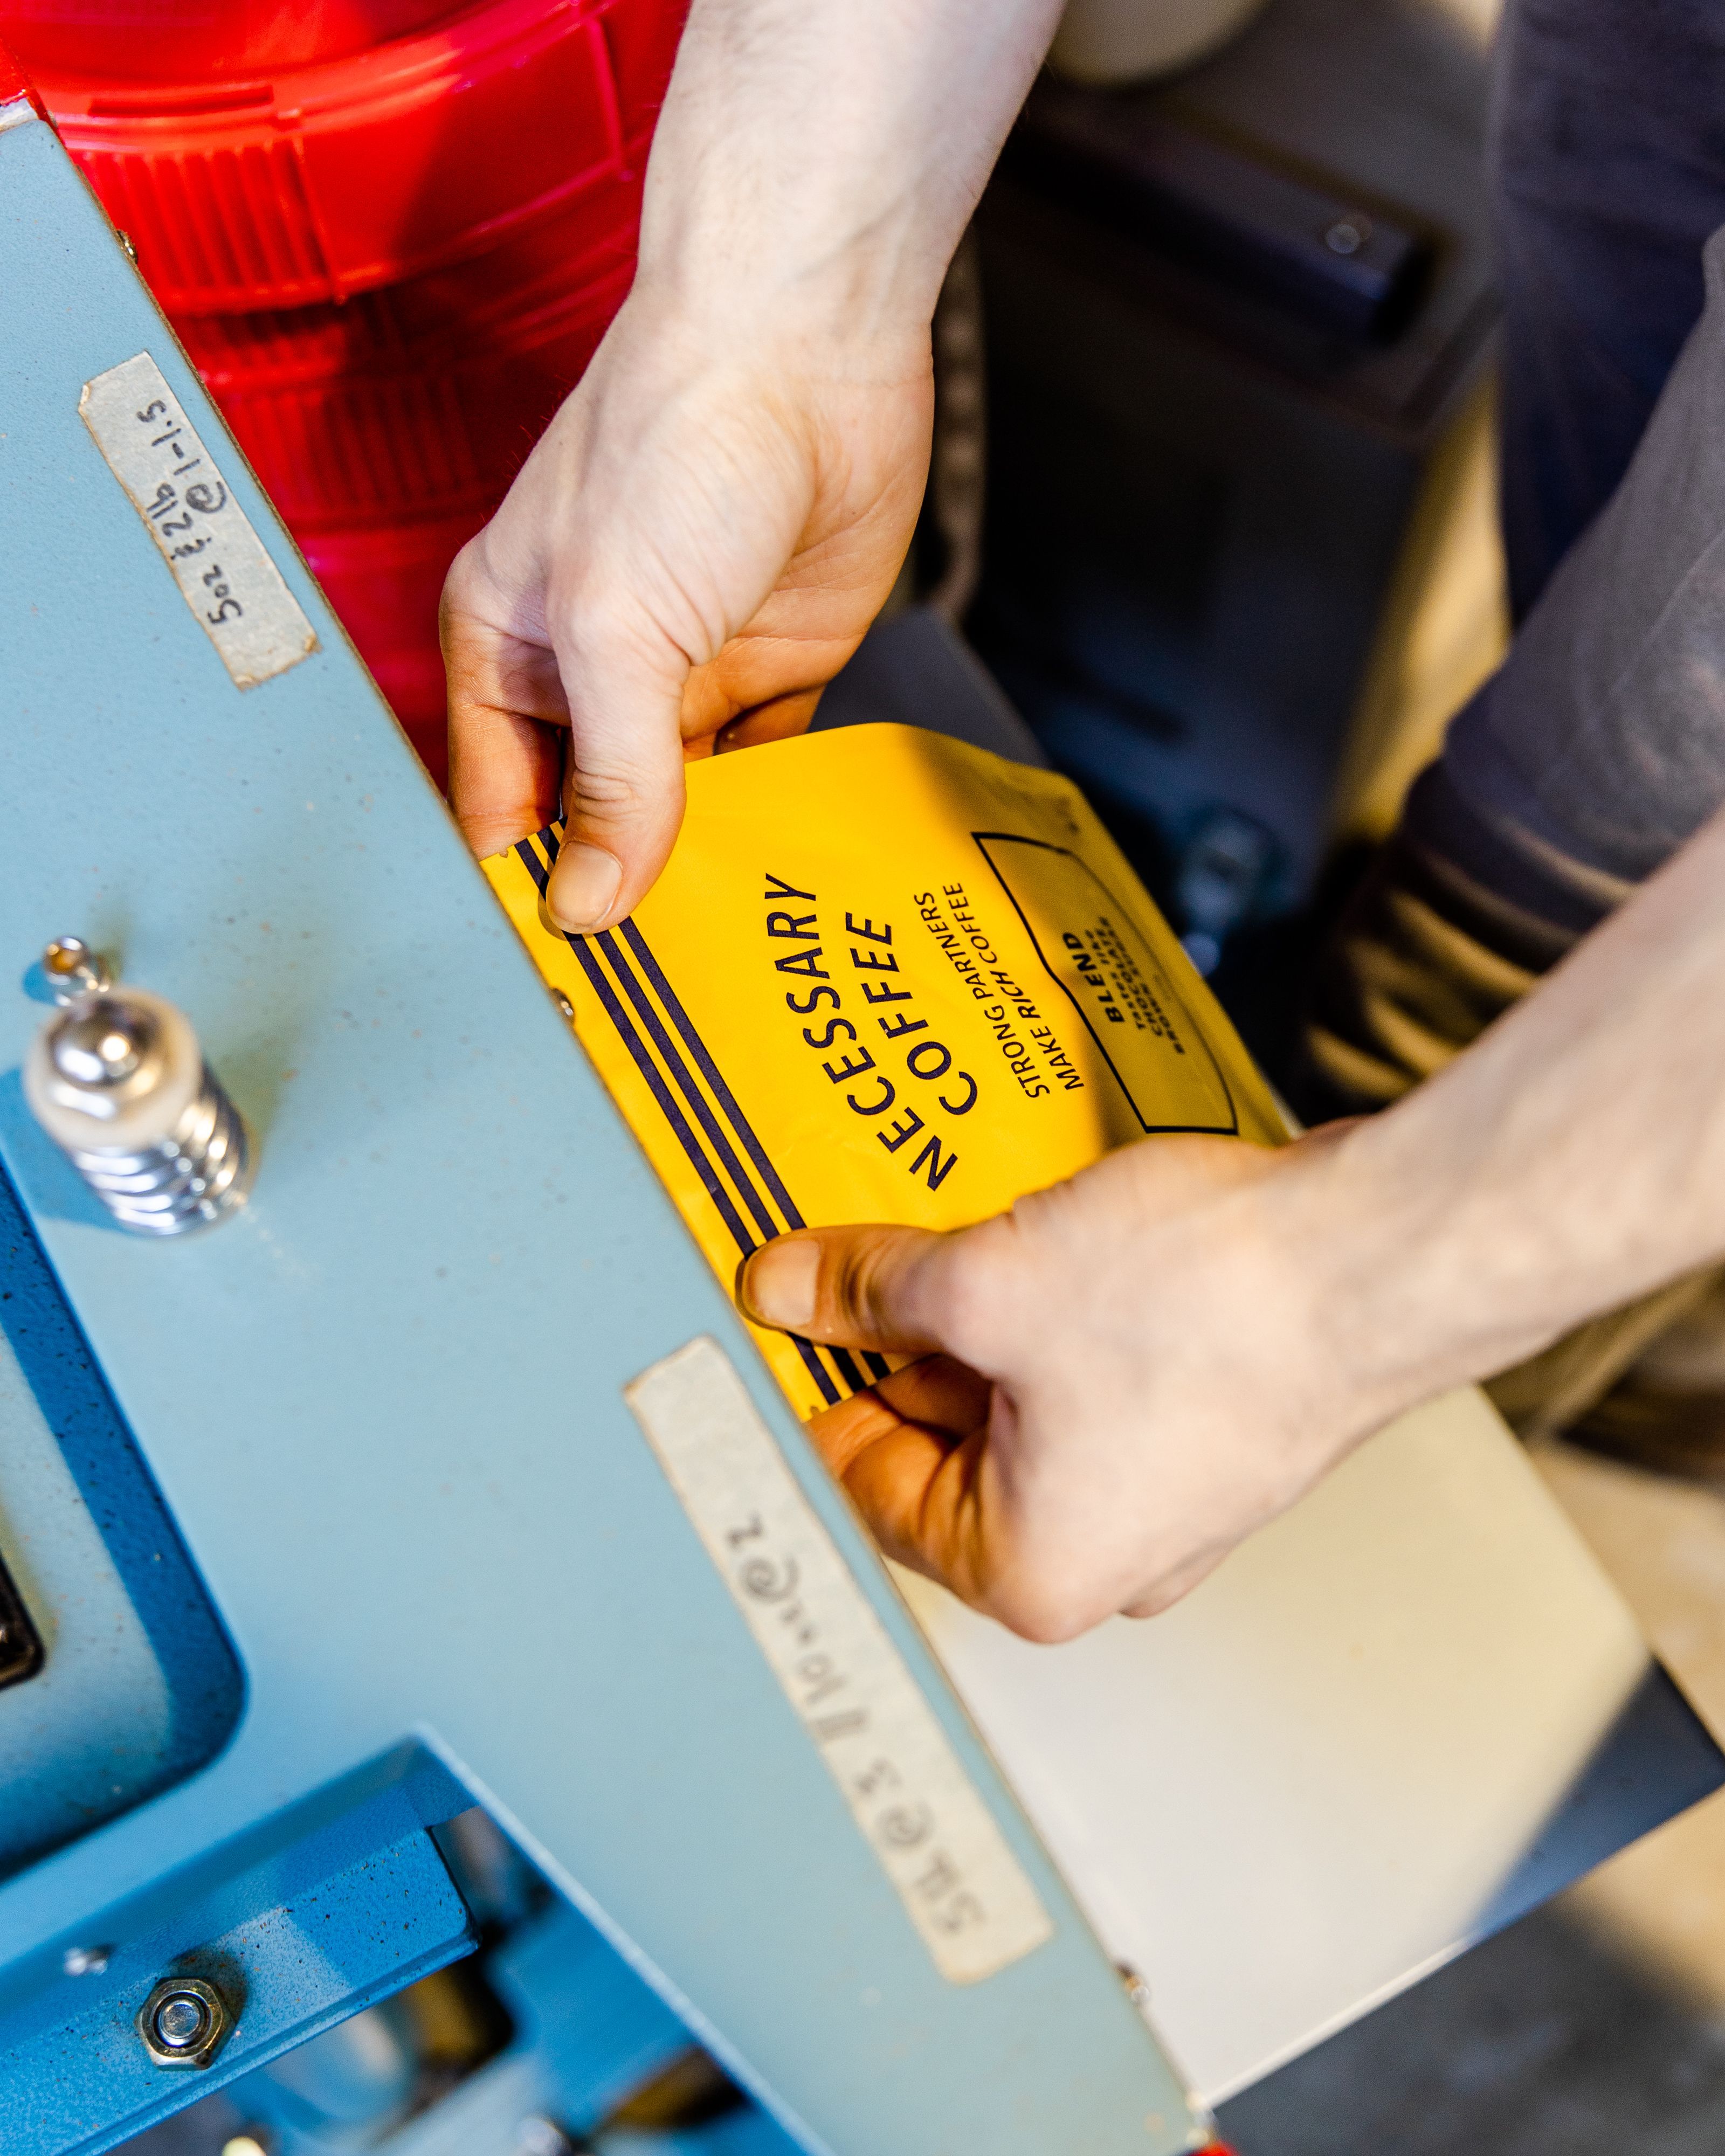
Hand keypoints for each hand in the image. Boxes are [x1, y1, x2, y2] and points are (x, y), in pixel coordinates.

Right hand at [441, 293, 931, 932]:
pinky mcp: (769, 670)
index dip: (527, 892)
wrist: (807, 343)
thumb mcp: (615, 628)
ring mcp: (682, 675)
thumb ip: (611, 776)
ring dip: (698, 869)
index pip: (498, 810)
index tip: (565, 984)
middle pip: (588, 821)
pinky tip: (776, 881)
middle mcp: (588, 674)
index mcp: (506, 653)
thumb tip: (590, 900)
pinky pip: (759, 774)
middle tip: (652, 993)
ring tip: (721, 961)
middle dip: (615, 893)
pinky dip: (766, 824)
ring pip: (678, 809)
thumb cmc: (674, 438)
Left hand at [738, 1124, 1418, 1640]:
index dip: (817, 1382)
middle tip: (863, 1256)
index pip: (865, 1486)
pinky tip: (1043, 1235)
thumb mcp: (984, 1285)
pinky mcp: (1207, 1422)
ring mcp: (1164, 1493)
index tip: (788, 1312)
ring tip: (957, 1233)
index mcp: (1031, 1573)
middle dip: (903, 1345)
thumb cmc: (1217, 1309)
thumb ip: (868, 1292)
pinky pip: (1089, 1374)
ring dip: (981, 1320)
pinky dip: (1052, 1311)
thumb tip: (790, 1290)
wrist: (1379, 1256)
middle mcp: (1103, 1558)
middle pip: (944, 1447)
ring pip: (1021, 1402)